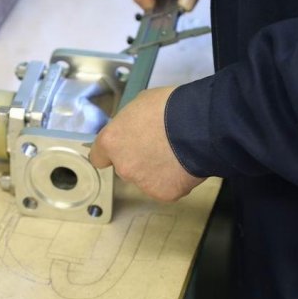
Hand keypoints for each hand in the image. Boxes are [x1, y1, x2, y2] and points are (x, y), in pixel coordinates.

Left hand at [89, 87, 204, 201]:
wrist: (199, 126)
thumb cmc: (169, 106)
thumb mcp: (141, 104)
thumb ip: (131, 124)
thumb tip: (135, 130)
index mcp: (112, 141)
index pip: (98, 157)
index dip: (112, 153)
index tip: (122, 149)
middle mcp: (123, 166)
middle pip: (126, 168)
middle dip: (139, 160)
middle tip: (159, 146)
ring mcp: (143, 183)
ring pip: (147, 180)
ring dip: (157, 170)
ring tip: (177, 154)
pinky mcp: (164, 194)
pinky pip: (168, 187)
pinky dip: (175, 179)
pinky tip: (186, 165)